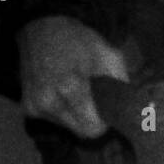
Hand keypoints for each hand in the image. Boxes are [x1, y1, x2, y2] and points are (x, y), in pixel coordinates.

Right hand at [18, 16, 128, 138]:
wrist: (40, 30)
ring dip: (79, 116)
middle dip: (95, 121)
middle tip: (99, 102)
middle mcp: (49, 103)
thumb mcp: (108, 54)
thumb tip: (134, 109)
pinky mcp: (28, 109)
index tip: (111, 109)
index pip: (94, 128)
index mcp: (70, 88)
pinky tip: (64, 93)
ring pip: (70, 127)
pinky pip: (55, 121)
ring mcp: (35, 108)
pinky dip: (64, 111)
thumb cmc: (79, 41)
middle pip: (83, 132)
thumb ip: (120, 84)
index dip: (107, 121)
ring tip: (80, 92)